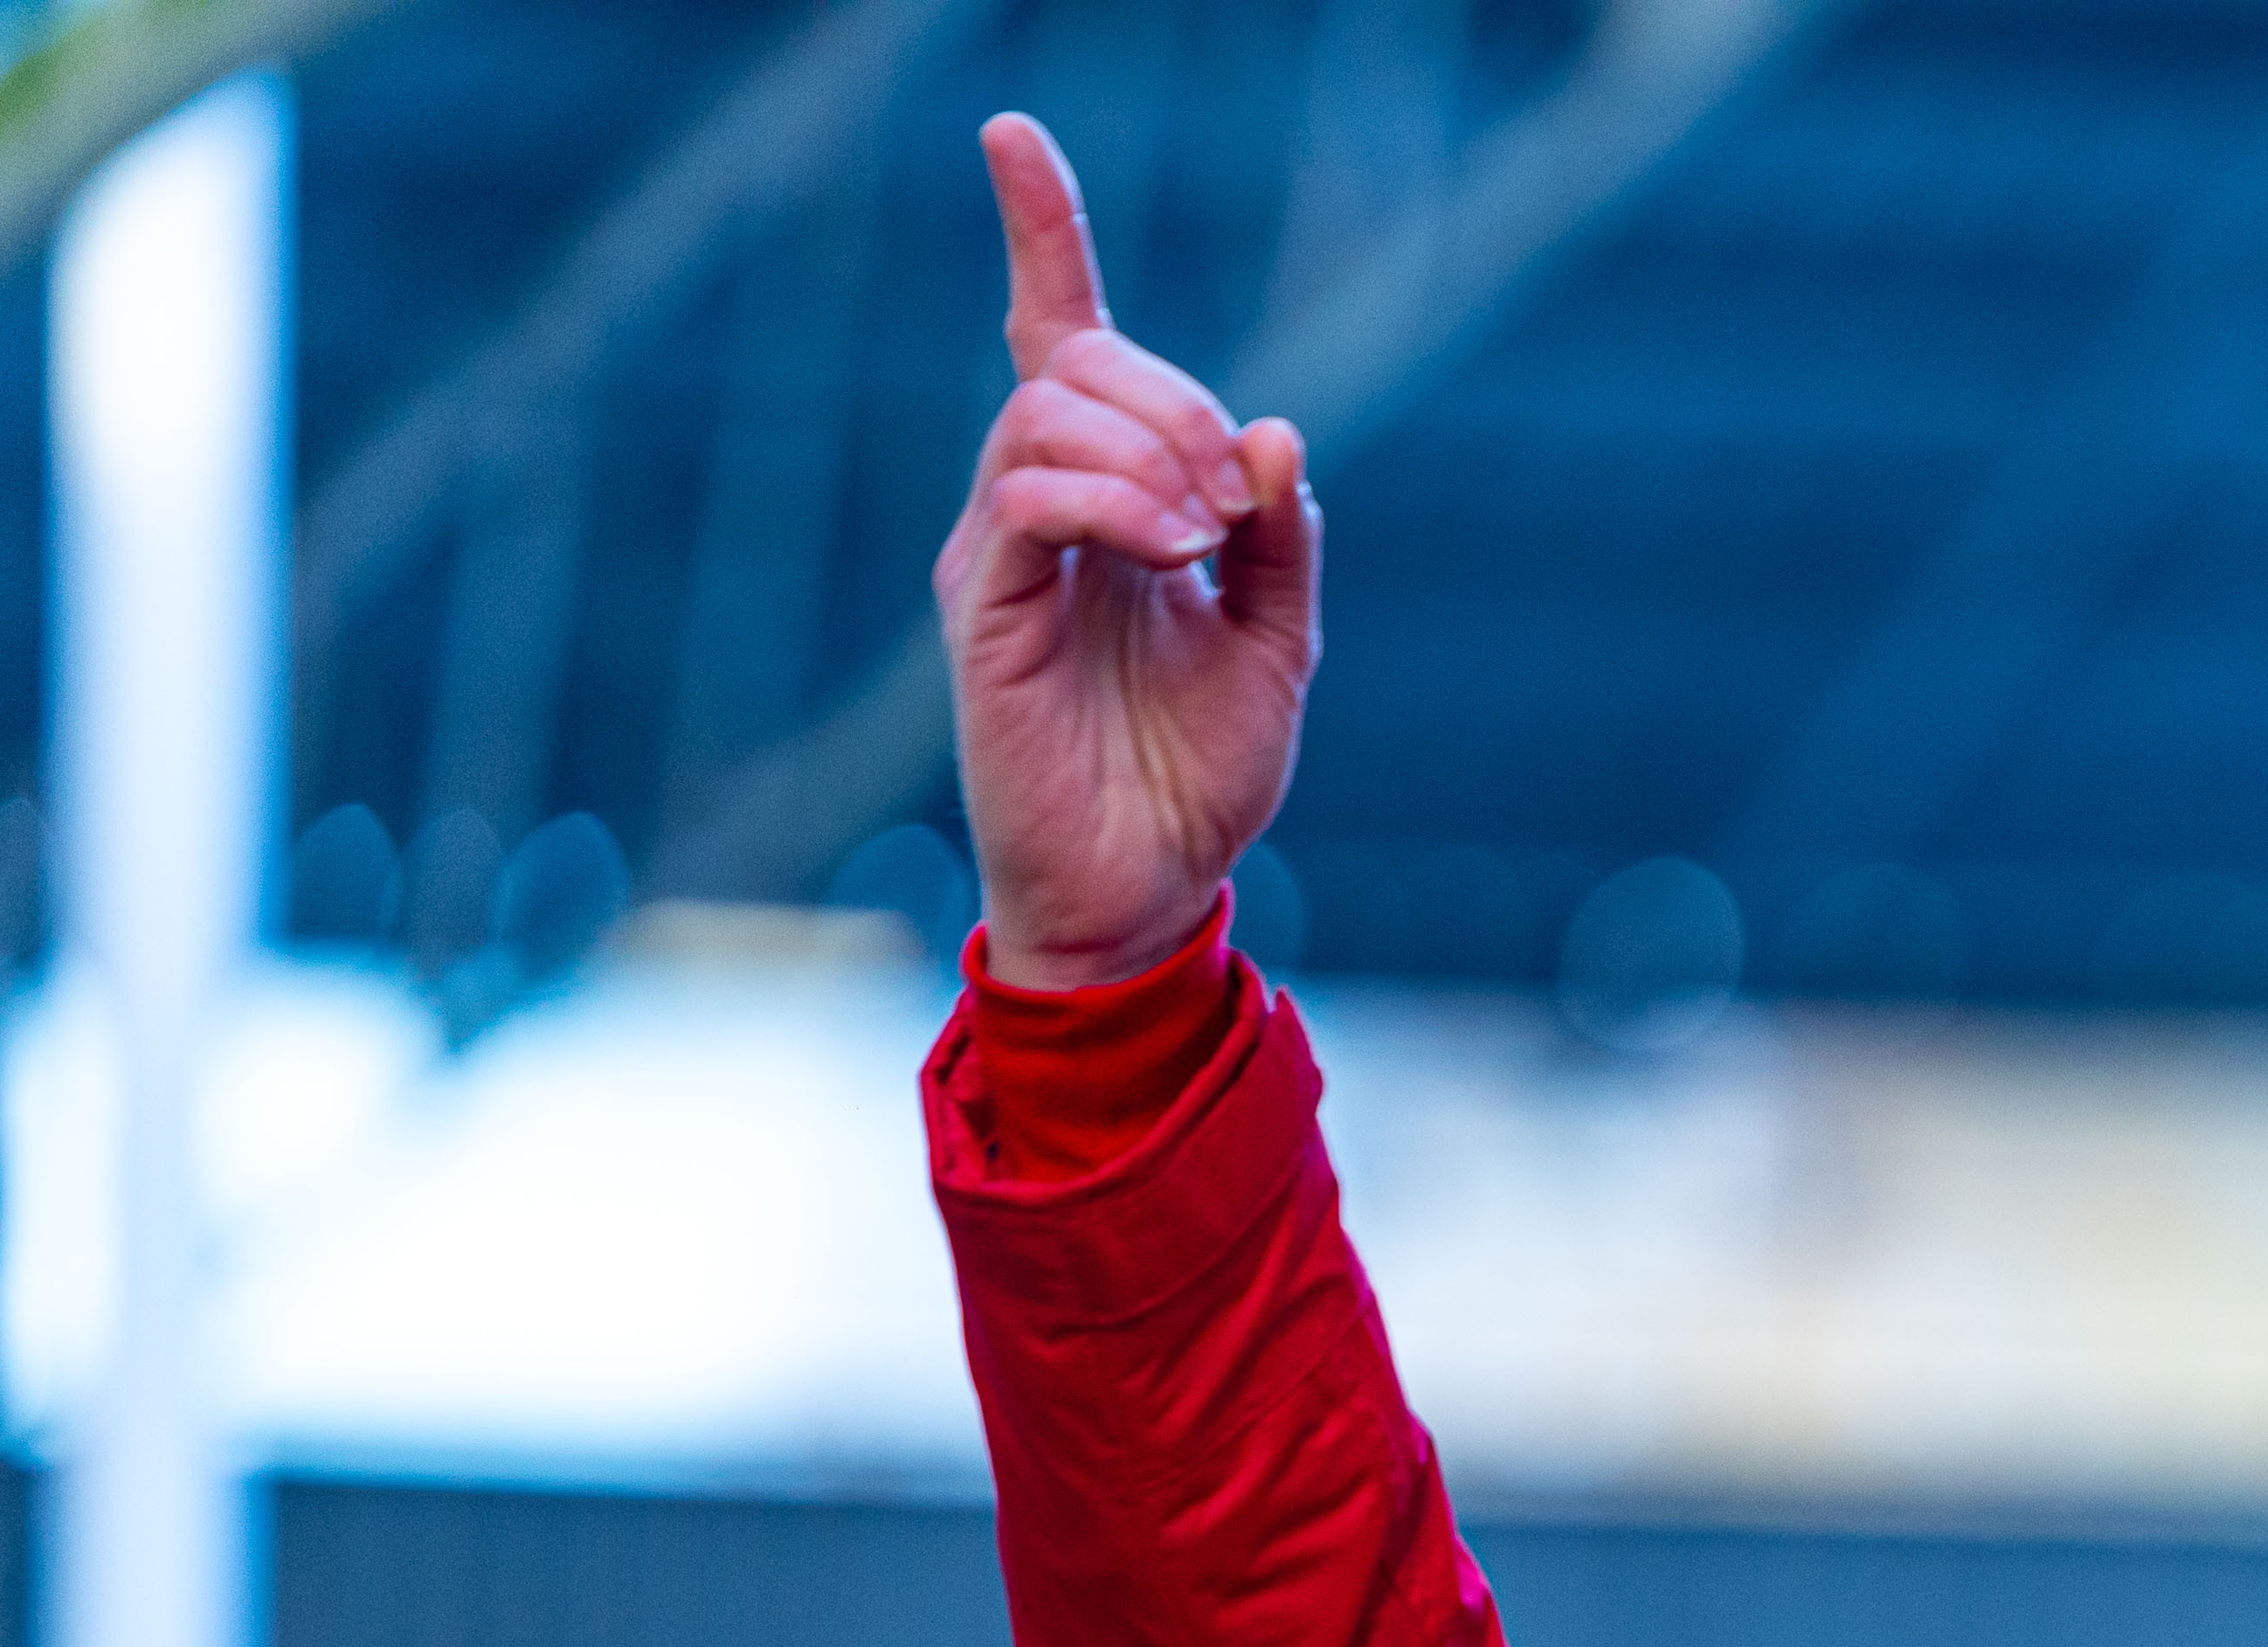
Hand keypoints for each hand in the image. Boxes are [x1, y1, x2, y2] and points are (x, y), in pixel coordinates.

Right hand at [936, 115, 1321, 988]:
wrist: (1147, 890)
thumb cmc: (1200, 773)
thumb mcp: (1279, 643)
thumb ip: (1279, 537)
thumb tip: (1272, 429)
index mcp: (1114, 499)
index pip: (1062, 336)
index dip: (1042, 232)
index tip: (1011, 135)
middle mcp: (1043, 505)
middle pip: (1078, 357)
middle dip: (1170, 392)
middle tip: (1230, 496)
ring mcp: (1005, 549)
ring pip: (1046, 410)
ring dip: (1148, 447)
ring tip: (1202, 539)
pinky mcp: (988, 604)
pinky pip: (1028, 492)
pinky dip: (1112, 499)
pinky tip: (1170, 553)